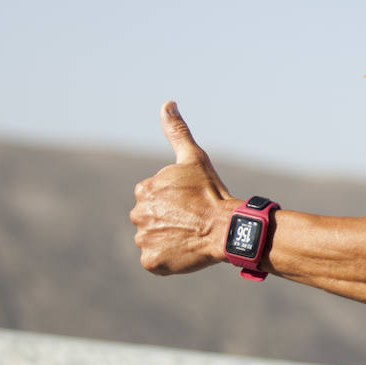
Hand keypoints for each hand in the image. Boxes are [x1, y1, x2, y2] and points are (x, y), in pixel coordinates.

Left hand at [131, 101, 234, 274]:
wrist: (227, 228)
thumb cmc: (212, 191)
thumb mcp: (194, 158)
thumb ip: (177, 132)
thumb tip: (167, 103)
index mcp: (143, 190)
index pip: (151, 197)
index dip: (173, 201)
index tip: (190, 202)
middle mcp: (138, 214)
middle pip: (150, 219)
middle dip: (167, 220)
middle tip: (191, 219)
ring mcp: (144, 240)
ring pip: (152, 239)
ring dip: (168, 238)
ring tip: (190, 234)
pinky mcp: (152, 262)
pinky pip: (155, 261)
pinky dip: (168, 258)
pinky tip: (185, 249)